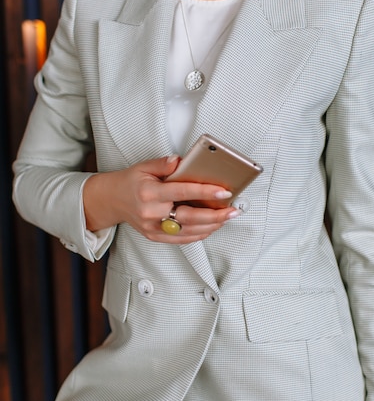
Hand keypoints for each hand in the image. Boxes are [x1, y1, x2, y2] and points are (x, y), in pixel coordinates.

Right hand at [83, 155, 239, 242]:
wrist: (112, 200)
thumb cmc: (131, 182)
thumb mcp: (144, 166)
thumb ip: (163, 164)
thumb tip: (180, 161)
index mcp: (149, 193)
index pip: (181, 192)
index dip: (204, 192)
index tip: (223, 191)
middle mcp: (151, 213)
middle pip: (188, 218)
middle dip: (214, 215)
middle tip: (233, 210)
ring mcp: (153, 228)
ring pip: (188, 231)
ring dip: (211, 226)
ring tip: (227, 218)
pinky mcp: (155, 236)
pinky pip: (181, 239)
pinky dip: (199, 234)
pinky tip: (212, 227)